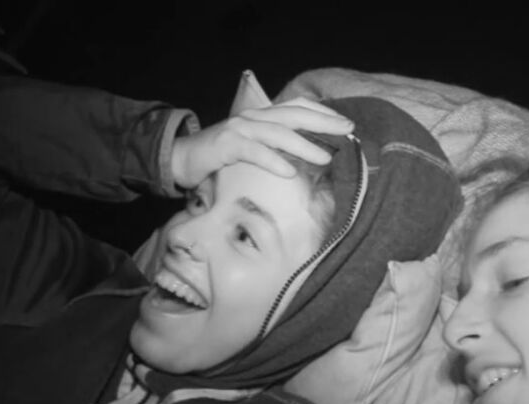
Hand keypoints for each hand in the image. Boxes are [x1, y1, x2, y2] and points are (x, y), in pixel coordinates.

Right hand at [165, 97, 353, 189]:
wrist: (182, 158)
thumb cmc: (221, 157)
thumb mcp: (253, 148)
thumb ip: (275, 148)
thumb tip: (308, 159)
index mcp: (262, 116)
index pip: (296, 106)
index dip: (322, 112)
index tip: (346, 123)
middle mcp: (253, 118)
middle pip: (293, 115)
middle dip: (322, 122)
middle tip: (347, 131)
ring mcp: (239, 129)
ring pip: (277, 133)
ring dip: (303, 144)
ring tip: (326, 156)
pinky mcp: (226, 145)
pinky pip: (253, 152)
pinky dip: (272, 160)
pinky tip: (288, 172)